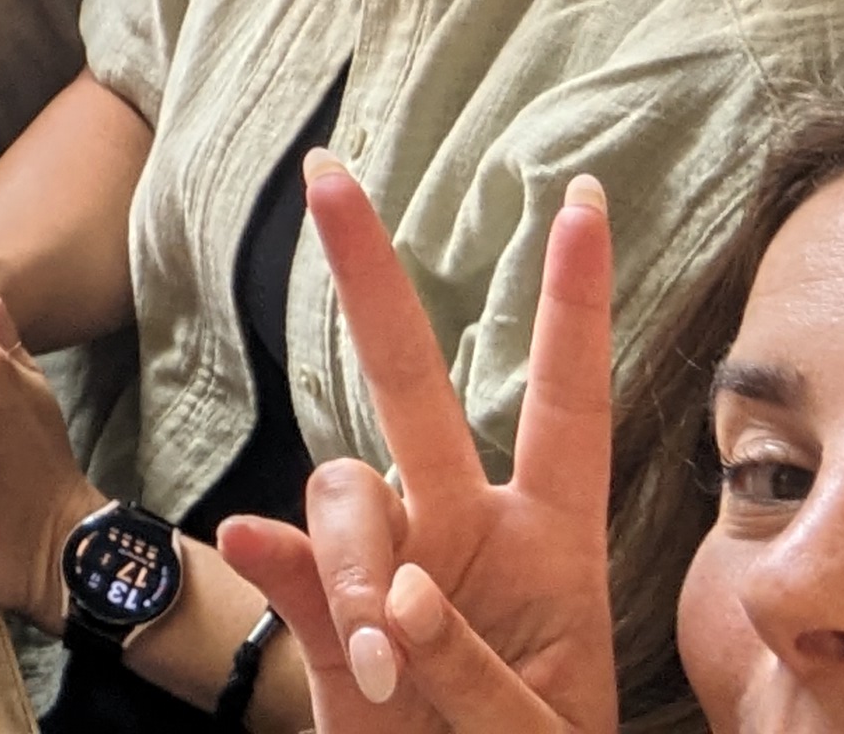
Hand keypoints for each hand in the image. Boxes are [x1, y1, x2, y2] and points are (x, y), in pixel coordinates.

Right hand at [215, 160, 617, 733]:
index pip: (569, 404)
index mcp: (554, 548)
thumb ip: (468, 665)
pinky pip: (283, 554)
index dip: (574, 303)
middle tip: (328, 173)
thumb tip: (391, 592)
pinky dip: (280, 566)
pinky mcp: (322, 608)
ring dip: (351, 563)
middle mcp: (465, 531)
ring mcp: (388, 563)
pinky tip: (264, 574)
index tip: (579, 203)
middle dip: (371, 275)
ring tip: (381, 669)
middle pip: (409, 382)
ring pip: (343, 491)